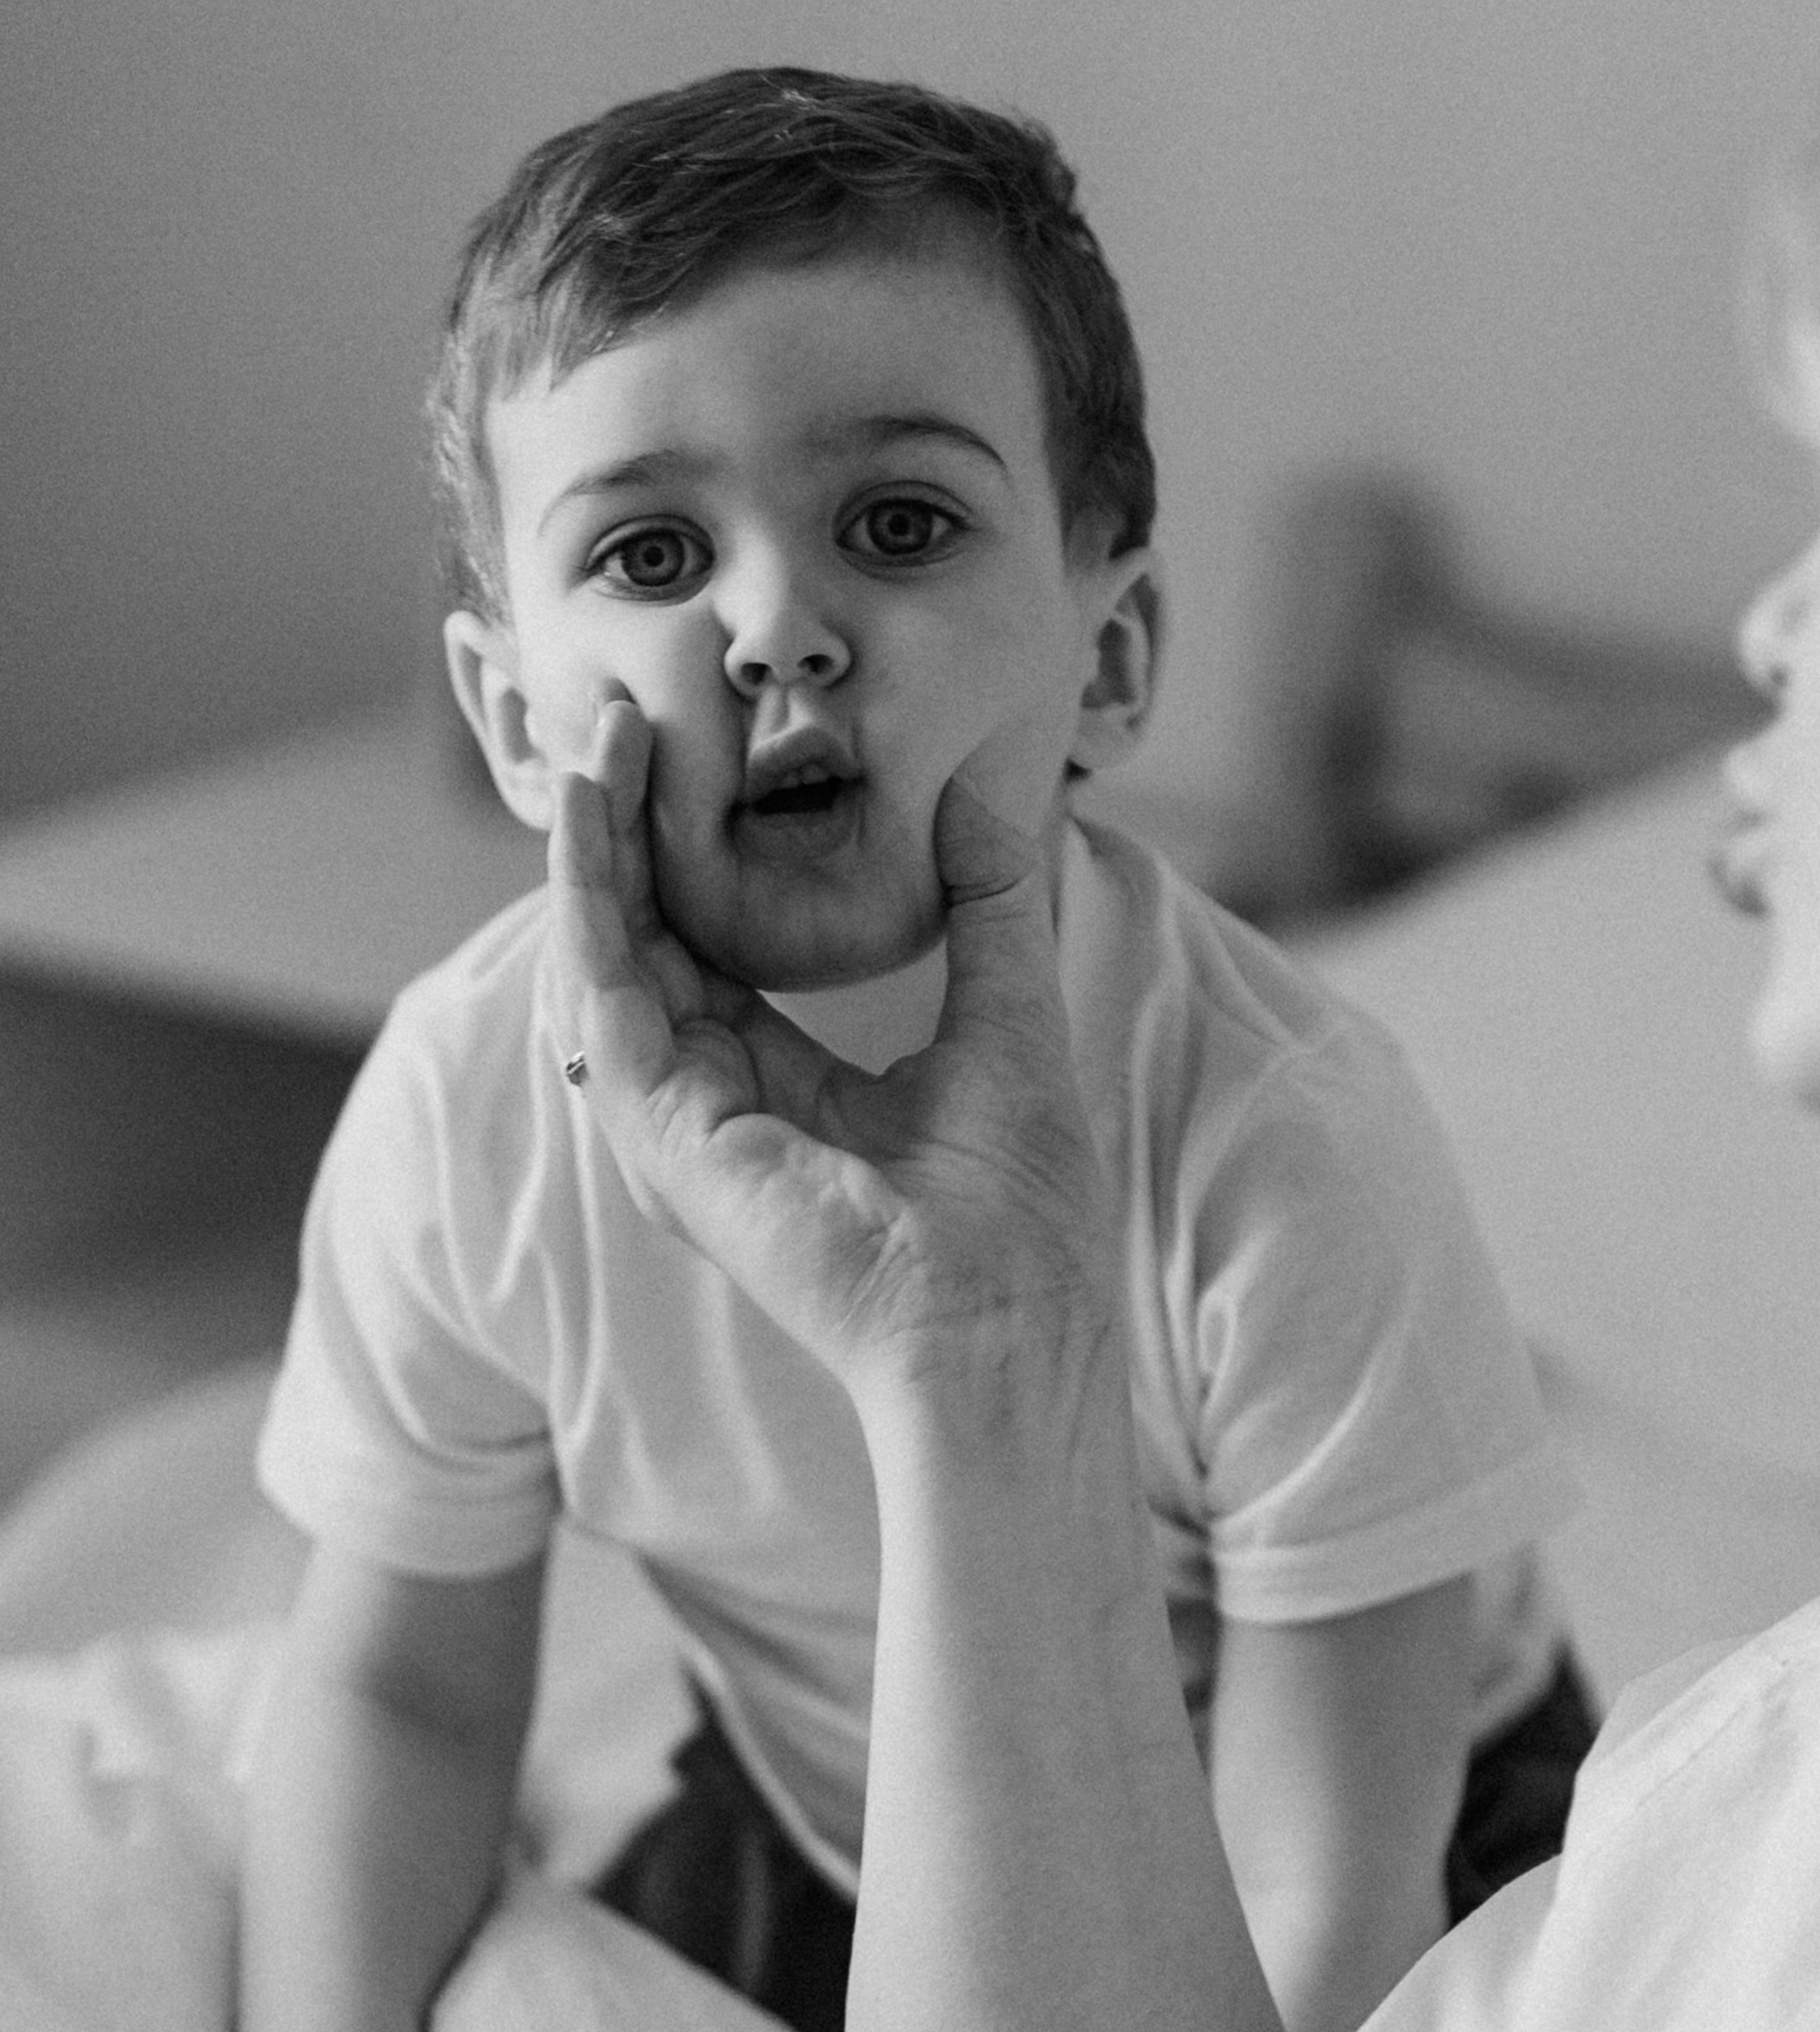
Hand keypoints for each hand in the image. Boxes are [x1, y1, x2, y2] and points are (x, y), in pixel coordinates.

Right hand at [549, 703, 1113, 1416]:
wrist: (1009, 1322)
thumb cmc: (1019, 1210)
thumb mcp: (1010, 1014)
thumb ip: (988, 904)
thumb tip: (974, 796)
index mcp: (781, 1087)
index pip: (707, 945)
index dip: (691, 849)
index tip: (693, 752)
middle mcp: (715, 1104)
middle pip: (642, 937)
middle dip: (627, 824)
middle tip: (625, 709)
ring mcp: (680, 1124)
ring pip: (606, 953)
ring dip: (594, 841)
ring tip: (604, 732)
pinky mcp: (665, 1135)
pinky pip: (603, 992)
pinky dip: (588, 897)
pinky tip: (596, 812)